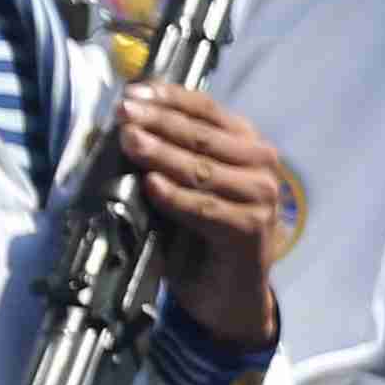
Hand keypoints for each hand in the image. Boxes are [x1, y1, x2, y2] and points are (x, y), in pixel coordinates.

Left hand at [123, 83, 280, 347]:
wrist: (227, 292)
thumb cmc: (200, 233)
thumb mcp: (186, 185)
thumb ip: (169, 157)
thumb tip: (122, 127)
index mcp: (247, 146)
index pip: (208, 111)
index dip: (170, 98)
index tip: (133, 92)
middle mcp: (261, 166)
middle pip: (203, 136)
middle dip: (159, 122)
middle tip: (123, 113)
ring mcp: (260, 198)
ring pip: (202, 169)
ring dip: (162, 154)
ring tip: (130, 142)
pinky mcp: (250, 231)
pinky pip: (204, 208)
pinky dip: (175, 197)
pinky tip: (151, 186)